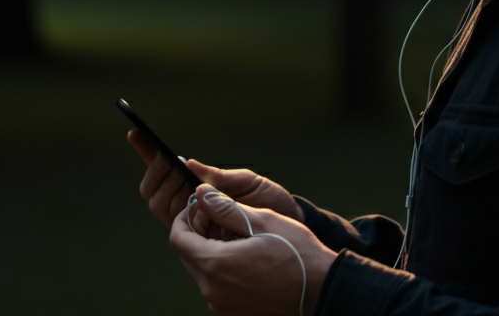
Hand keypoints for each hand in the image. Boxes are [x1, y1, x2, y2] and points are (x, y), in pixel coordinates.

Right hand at [127, 131, 305, 229]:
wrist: (288, 227)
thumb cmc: (268, 201)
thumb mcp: (247, 182)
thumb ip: (220, 177)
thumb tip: (189, 163)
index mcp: (198, 185)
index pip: (164, 171)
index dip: (147, 154)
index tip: (136, 134)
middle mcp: (190, 206)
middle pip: (154, 192)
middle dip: (157, 173)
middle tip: (169, 162)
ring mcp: (194, 224)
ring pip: (161, 208)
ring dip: (167, 189)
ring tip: (184, 179)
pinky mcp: (201, 242)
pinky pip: (179, 230)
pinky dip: (182, 212)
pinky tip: (196, 202)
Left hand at [172, 186, 337, 315]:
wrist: (320, 289)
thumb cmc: (294, 253)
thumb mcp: (260, 220)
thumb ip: (225, 208)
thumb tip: (202, 193)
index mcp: (216, 265)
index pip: (178, 239)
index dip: (185, 217)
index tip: (200, 206)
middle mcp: (212, 291)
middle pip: (188, 256)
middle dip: (198, 232)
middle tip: (219, 215)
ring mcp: (222, 306)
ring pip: (202, 272)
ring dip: (211, 250)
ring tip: (237, 235)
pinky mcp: (233, 313)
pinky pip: (216, 287)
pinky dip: (222, 269)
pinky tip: (245, 256)